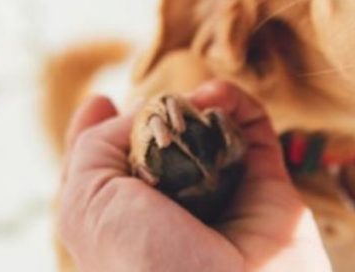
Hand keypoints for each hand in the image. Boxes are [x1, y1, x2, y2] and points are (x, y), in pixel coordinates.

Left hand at [57, 80, 330, 271]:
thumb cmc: (142, 260)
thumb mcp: (85, 202)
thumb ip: (92, 146)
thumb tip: (138, 110)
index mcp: (123, 225)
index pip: (109, 171)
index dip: (103, 132)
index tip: (101, 101)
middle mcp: (171, 213)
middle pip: (161, 145)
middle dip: (157, 113)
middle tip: (158, 104)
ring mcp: (221, 200)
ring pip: (210, 132)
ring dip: (199, 102)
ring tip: (195, 99)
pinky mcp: (268, 189)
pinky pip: (254, 131)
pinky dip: (236, 104)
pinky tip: (217, 98)